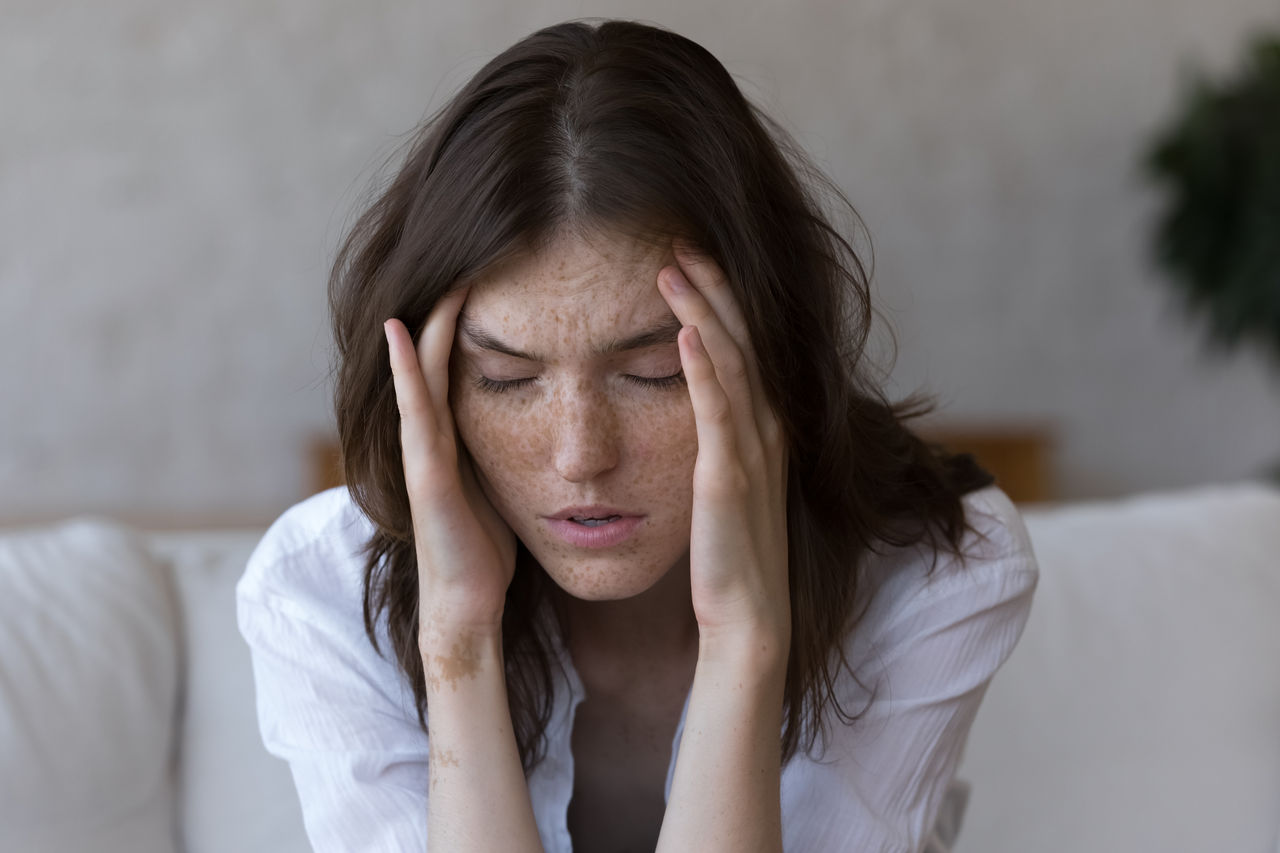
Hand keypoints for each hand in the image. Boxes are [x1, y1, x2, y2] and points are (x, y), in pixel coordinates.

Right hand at [384, 289, 516, 641]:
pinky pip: (416, 410)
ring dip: (427, 323)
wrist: (466, 606)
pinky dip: (405, 369)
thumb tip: (542, 418)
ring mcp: (422, 452)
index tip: (496, 274)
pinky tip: (400, 330)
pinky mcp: (424, 474)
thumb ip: (507, 448)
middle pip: (435, 357)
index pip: (459, 363)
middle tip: (471, 256)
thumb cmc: (486, 550)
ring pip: (420, 373)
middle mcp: (432, 436)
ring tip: (442, 275)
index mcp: (455, 436)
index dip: (469, 320)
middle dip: (449, 308)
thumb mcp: (502, 483)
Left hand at [656, 244, 790, 650]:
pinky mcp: (728, 478)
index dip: (722, 298)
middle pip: (743, 339)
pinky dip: (703, 368)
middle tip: (680, 238)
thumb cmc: (730, 555)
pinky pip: (717, 411)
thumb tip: (696, 408)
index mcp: (763, 427)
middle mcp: (765, 429)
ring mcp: (751, 451)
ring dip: (704, 310)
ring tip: (673, 266)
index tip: (689, 257)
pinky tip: (684, 331)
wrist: (748, 616)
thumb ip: (720, 442)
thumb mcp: (728, 484)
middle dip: (713, 286)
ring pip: (732, 362)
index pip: (746, 345)